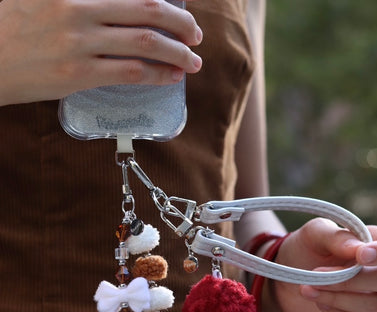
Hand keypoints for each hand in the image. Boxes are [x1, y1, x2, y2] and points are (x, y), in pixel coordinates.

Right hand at [0, 0, 202, 105]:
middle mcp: (79, 9)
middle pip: (146, 11)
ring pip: (144, 42)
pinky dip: (157, 74)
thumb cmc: (6, 29)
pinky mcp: (77, 74)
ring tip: (193, 62)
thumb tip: (112, 16)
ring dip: (176, 53)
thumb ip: (79, 5)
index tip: (176, 7)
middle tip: (195, 35)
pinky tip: (171, 77)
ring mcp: (79, 43)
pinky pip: (130, 73)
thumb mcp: (39, 1)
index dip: (161, 0)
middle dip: (179, 23)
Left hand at [275, 218, 376, 311]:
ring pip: (376, 305)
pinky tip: (321, 304)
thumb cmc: (304, 250)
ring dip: (338, 297)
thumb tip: (358, 249)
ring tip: (308, 288)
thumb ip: (337, 237)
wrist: (283, 279)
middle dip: (352, 279)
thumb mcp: (314, 234)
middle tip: (317, 273)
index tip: (361, 256)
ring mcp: (373, 299)